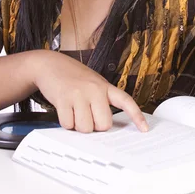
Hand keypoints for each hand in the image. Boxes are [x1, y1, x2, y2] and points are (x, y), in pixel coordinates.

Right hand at [32, 50, 148, 132]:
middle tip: (87, 115)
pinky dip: (66, 123)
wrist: (50, 64)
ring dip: (78, 125)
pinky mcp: (63, 99)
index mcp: (105, 86)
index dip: (136, 116)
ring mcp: (79, 93)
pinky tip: (64, 110)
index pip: (125, 101)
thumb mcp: (93, 83)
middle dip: (94, 126)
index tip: (144, 129)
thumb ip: (101, 100)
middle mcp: (94, 89)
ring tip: (74, 111)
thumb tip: (103, 127)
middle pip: (103, 124)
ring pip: (85, 128)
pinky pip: (68, 124)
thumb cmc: (73, 77)